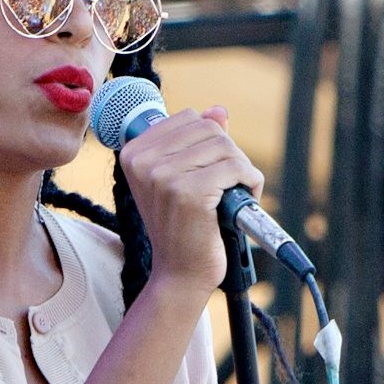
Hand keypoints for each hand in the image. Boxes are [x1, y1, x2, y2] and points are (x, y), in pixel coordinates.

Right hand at [119, 104, 263, 296]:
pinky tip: (240, 202)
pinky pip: (235, 168)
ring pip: (225, 146)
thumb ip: (197, 142)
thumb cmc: (183, 227)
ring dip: (240, 170)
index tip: (206, 172)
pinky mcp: (188, 193)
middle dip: (228, 155)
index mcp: (134, 153)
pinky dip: (249, 183)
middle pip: (209, 128)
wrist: (180, 273)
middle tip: (225, 187)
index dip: (209, 143)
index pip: (190, 118)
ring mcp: (163, 177)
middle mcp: (143, 162)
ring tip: (230, 197)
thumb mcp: (182, 178)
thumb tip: (218, 110)